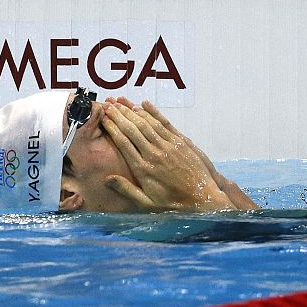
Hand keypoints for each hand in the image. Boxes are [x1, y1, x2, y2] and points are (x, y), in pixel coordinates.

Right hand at [100, 102, 235, 211]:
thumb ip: (127, 190)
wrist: (203, 199)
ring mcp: (168, 146)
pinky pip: (164, 124)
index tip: (103, 118)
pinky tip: (144, 104)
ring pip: (147, 124)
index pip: (123, 142)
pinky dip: (153, 113)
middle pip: (132, 129)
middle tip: (107, 105)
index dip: (112, 128)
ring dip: (132, 111)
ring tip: (120, 102)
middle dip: (118, 115)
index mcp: (143, 169)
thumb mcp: (147, 204)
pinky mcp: (181, 142)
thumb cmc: (174, 204)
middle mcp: (154, 154)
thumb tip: (107, 179)